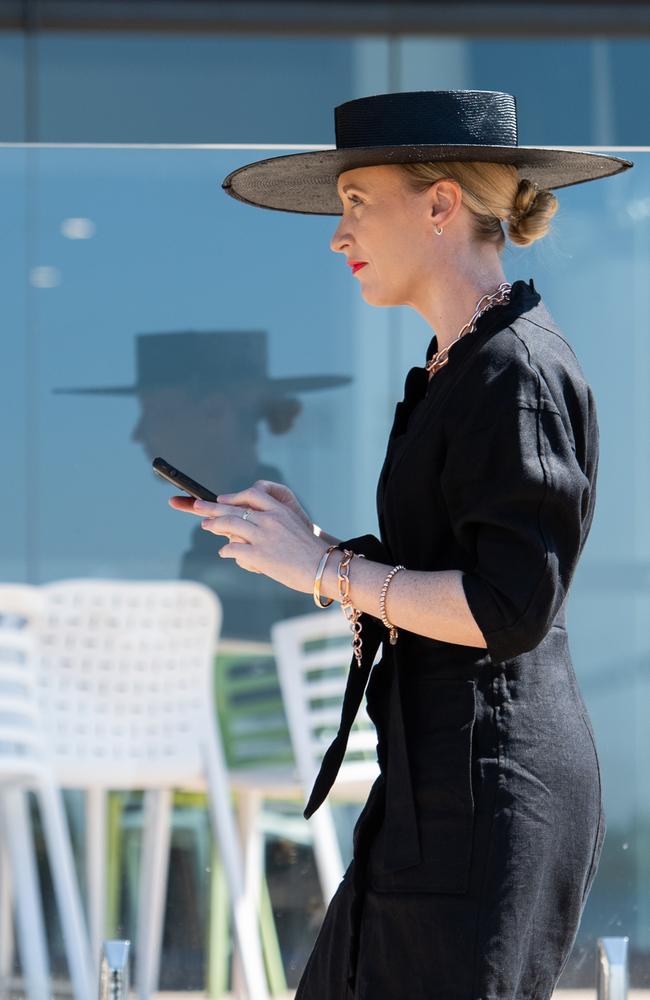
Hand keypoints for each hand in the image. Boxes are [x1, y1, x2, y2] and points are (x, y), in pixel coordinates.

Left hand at [167, 482, 330, 592]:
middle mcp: (269, 519)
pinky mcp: (258, 554)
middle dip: (210, 506)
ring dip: (214, 525)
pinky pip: (232, 549)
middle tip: (195, 505)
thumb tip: (251, 526)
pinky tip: (225, 553)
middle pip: (232, 508)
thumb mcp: (293, 527)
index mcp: (279, 510)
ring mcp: (262, 536)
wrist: (324, 568)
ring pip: (228, 524)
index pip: (251, 494)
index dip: (233, 497)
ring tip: (206, 526)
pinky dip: (226, 551)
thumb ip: (272, 522)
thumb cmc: (309, 552)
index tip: (222, 499)